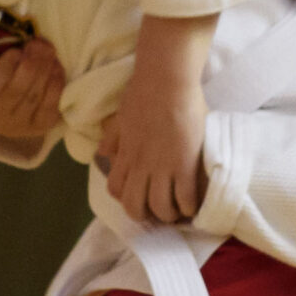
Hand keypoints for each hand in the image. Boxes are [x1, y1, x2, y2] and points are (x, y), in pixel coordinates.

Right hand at [0, 39, 63, 143]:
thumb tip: (18, 32)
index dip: (6, 67)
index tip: (16, 50)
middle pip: (18, 90)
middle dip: (32, 62)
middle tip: (39, 43)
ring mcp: (17, 126)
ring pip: (36, 96)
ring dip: (46, 69)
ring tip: (48, 50)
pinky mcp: (39, 127)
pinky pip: (52, 105)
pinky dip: (56, 83)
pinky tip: (55, 66)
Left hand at [104, 12, 214, 223]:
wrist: (166, 80)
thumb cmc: (144, 92)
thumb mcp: (121, 117)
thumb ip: (113, 137)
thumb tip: (101, 152)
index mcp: (125, 154)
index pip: (115, 189)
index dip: (125, 199)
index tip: (138, 197)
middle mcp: (140, 165)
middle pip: (134, 206)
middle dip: (145, 216)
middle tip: (158, 212)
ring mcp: (163, 166)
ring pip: (160, 206)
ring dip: (169, 214)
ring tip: (178, 211)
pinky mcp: (185, 163)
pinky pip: (185, 196)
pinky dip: (189, 206)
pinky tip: (193, 204)